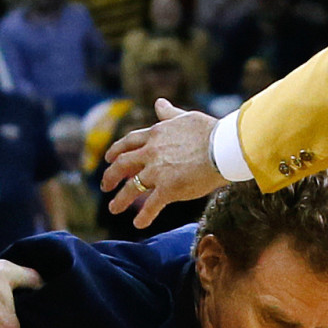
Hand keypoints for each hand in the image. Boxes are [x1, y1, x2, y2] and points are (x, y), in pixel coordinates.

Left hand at [100, 99, 226, 229]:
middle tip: (105, 186)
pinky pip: (151, 206)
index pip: (129, 142)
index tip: (108, 158)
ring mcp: (157, 171)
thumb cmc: (211, 131)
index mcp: (156, 134)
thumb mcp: (186, 117)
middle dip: (111, 176)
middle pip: (123, 164)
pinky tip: (138, 224)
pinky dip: (144, 216)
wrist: (223, 147)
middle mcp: (151, 152)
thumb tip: (159, 102)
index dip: (116, 150)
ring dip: (120, 200)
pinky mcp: (168, 188)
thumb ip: (170, 114)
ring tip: (113, 209)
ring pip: (131, 187)